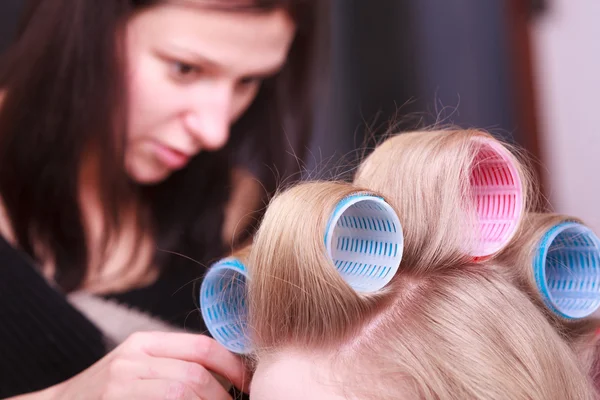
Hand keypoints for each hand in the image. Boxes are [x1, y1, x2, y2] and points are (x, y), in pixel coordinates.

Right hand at [52, 331, 248, 398]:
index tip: (248, 383)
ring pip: (182, 394)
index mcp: (144, 343)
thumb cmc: (107, 393)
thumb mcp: (138, 368)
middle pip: (194, 376)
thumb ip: (174, 364)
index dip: (233, 365)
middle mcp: (130, 360)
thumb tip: (230, 376)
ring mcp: (119, 386)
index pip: (201, 347)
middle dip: (222, 397)